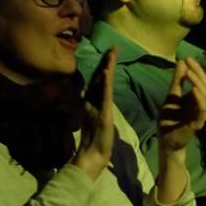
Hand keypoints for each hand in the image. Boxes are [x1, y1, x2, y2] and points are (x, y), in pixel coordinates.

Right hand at [72, 46, 117, 181]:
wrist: (92, 157)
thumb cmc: (96, 144)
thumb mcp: (99, 124)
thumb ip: (97, 112)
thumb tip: (97, 105)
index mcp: (93, 104)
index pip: (99, 83)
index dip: (104, 69)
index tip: (110, 55)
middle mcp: (92, 102)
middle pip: (99, 78)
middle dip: (106, 62)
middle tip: (113, 47)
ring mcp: (96, 106)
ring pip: (101, 83)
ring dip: (106, 67)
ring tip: (112, 53)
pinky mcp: (101, 113)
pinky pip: (103, 95)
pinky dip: (104, 83)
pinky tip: (107, 72)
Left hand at [158, 52, 205, 152]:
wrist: (166, 139)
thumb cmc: (170, 119)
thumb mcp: (171, 95)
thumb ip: (177, 81)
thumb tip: (181, 62)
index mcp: (196, 96)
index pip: (205, 79)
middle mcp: (201, 103)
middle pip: (205, 83)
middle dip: (198, 70)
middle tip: (189, 59)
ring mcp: (200, 113)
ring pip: (204, 94)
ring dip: (197, 81)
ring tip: (189, 71)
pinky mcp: (197, 122)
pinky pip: (201, 109)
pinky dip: (199, 98)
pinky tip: (193, 89)